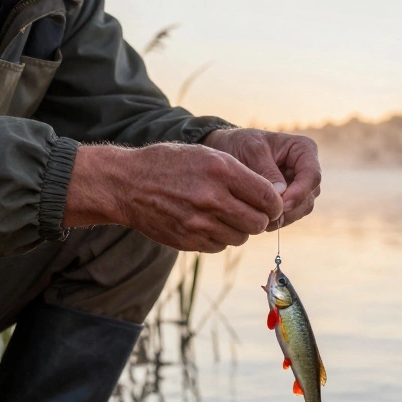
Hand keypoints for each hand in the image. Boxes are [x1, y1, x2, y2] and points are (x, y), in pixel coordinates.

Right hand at [64, 142, 283, 252]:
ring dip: (239, 229)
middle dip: (260, 218)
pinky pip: (220, 246)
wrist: (127, 184)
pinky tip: (208, 223)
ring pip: (241, 237)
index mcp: (220, 170)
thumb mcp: (206, 155)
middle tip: (251, 211)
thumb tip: (272, 199)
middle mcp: (211, 198)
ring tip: (225, 214)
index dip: (274, 203)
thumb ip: (240, 175)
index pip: (268, 197)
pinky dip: (220, 237)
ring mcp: (199, 223)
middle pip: (259, 222)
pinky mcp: (188, 240)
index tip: (270, 203)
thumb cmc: (170, 165)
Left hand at [201, 128, 321, 226]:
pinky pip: (292, 215)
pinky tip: (262, 221)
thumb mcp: (251, 151)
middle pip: (309, 196)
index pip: (312, 175)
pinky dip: (279, 220)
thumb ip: (267, 171)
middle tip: (266, 218)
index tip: (280, 204)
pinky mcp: (293, 199)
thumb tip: (281, 194)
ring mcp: (302, 186)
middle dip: (290, 209)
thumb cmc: (241, 144)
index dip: (299, 193)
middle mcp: (307, 169)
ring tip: (261, 220)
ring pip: (302, 209)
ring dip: (284, 218)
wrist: (230, 151)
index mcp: (304, 149)